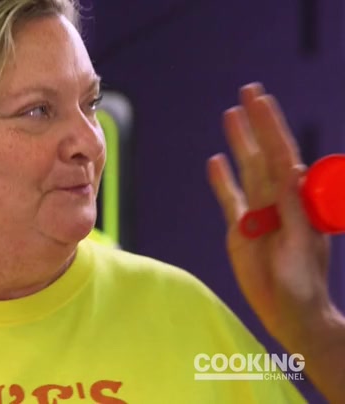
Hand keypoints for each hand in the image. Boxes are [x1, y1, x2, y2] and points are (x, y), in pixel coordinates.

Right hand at [206, 82, 334, 352]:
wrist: (289, 312)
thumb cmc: (303, 283)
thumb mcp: (301, 245)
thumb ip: (294, 210)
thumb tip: (290, 168)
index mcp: (296, 200)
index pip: (282, 154)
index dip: (272, 126)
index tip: (262, 101)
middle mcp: (278, 200)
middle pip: (263, 153)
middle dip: (257, 123)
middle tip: (249, 91)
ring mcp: (257, 213)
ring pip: (246, 169)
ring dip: (239, 141)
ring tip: (231, 114)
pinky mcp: (239, 230)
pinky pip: (229, 198)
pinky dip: (222, 180)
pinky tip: (216, 161)